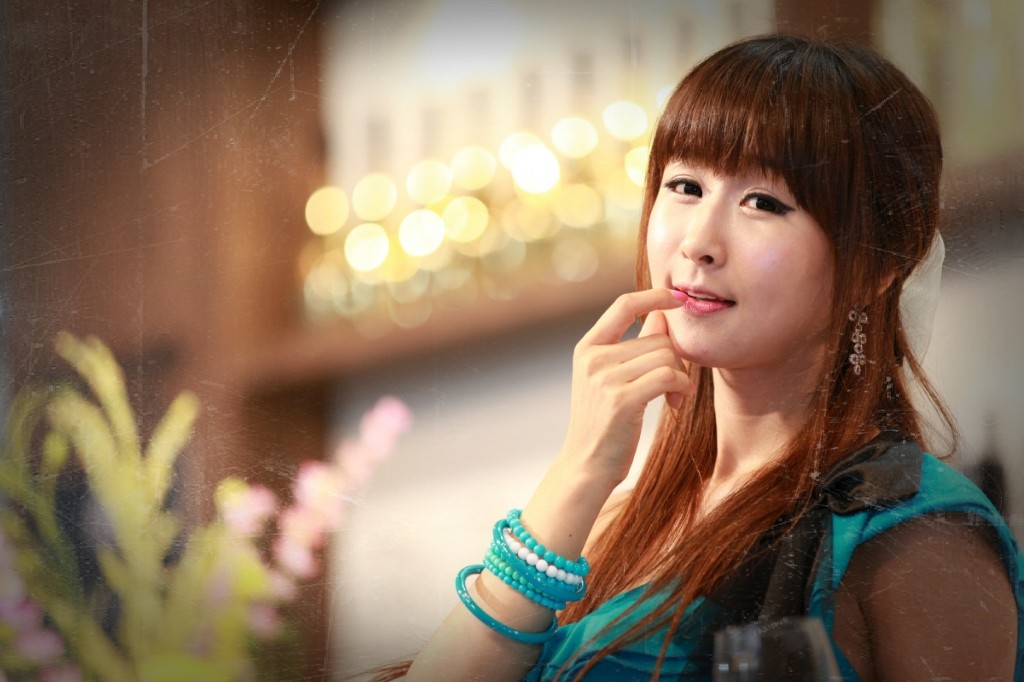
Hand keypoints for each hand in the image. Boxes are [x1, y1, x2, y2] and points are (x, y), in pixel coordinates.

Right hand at [559, 288, 692, 487]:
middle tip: (675, 386)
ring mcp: (605, 378)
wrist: (586, 466)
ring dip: (680, 378)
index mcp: (587, 348)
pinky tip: (676, 404)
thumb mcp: (610, 380)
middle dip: (675, 360)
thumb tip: (661, 316)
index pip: (623, 305)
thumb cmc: (605, 424)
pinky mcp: (622, 399)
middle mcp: (593, 358)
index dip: (653, 296)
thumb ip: (634, 347)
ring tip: (674, 398)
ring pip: (666, 357)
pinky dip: (681, 388)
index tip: (677, 299)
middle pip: (657, 338)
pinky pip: (669, 376)